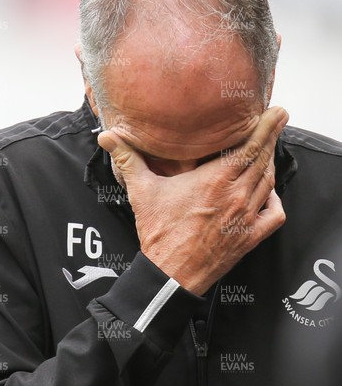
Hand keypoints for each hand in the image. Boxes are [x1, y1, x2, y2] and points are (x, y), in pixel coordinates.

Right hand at [98, 107, 288, 294]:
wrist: (171, 274)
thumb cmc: (160, 233)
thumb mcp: (142, 191)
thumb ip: (129, 158)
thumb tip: (108, 136)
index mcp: (214, 180)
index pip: (249, 146)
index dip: (265, 127)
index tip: (275, 112)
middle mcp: (236, 195)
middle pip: (263, 159)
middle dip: (272, 137)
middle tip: (278, 119)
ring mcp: (246, 217)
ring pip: (269, 182)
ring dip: (270, 164)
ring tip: (267, 150)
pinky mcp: (250, 237)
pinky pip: (274, 214)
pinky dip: (275, 200)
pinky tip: (267, 192)